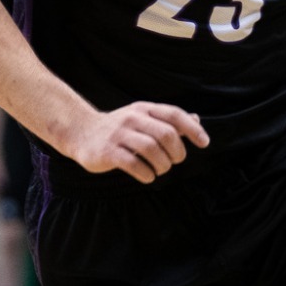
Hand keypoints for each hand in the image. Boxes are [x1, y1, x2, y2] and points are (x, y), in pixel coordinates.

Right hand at [58, 101, 208, 184]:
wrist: (80, 132)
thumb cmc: (119, 129)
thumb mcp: (143, 118)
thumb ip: (168, 121)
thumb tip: (196, 120)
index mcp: (144, 109)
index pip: (174, 115)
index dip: (193, 129)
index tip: (204, 143)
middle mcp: (132, 118)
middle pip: (166, 134)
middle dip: (177, 152)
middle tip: (175, 161)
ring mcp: (119, 135)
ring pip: (151, 149)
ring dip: (163, 165)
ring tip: (160, 170)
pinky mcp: (107, 152)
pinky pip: (133, 164)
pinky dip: (146, 173)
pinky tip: (148, 176)